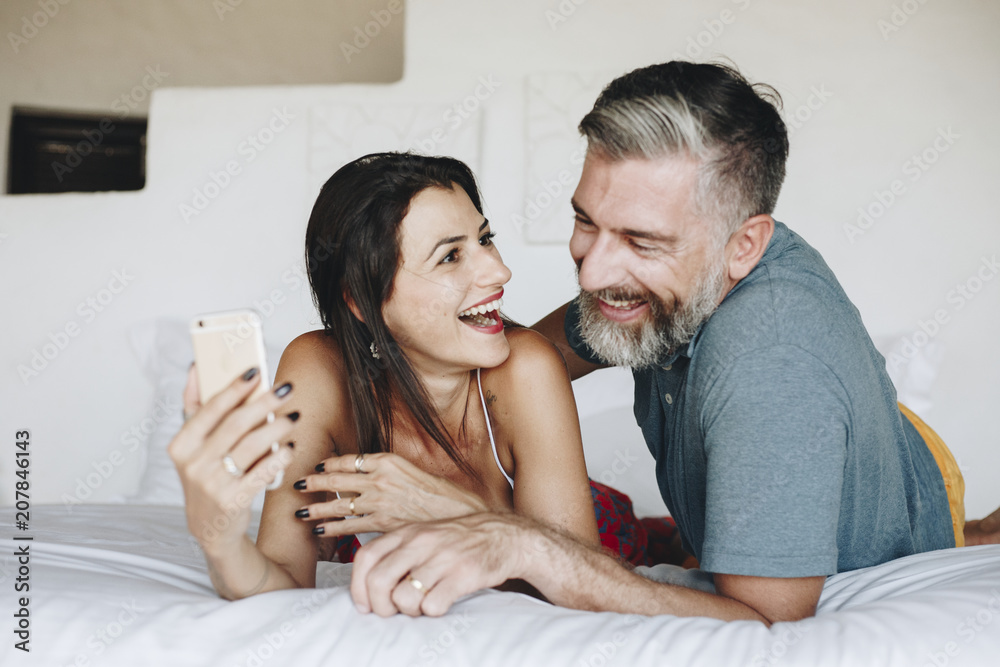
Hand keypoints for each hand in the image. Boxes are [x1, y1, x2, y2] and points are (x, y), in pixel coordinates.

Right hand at [168, 364, 296, 554]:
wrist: (210, 527)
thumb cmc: (206, 475)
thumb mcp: (193, 447)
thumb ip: (193, 408)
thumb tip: (195, 368)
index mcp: (181, 446)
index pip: (209, 408)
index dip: (233, 388)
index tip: (255, 370)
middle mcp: (193, 465)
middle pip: (235, 424)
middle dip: (264, 402)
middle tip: (286, 389)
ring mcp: (212, 485)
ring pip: (252, 446)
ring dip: (277, 427)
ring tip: (293, 417)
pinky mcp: (233, 501)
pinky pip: (262, 472)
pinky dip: (279, 458)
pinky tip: (290, 447)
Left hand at [293, 452, 488, 536]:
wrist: (461, 514)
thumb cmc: (443, 495)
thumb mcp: (414, 472)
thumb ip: (390, 473)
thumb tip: (369, 478)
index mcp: (389, 460)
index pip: (350, 460)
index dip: (330, 464)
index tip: (317, 466)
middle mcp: (382, 478)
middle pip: (338, 479)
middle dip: (315, 483)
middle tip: (296, 485)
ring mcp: (381, 500)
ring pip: (340, 503)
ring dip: (317, 508)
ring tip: (300, 513)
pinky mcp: (383, 522)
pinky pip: (350, 525)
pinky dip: (333, 528)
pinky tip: (320, 530)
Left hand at [350, 512, 537, 616]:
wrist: (505, 536)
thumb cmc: (459, 542)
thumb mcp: (424, 536)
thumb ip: (398, 552)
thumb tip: (369, 585)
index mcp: (407, 532)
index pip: (366, 557)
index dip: (358, 586)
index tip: (365, 604)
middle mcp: (421, 542)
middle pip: (378, 581)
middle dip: (380, 606)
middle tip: (392, 612)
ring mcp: (442, 557)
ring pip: (403, 598)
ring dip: (409, 611)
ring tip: (421, 606)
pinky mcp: (463, 574)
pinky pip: (433, 606)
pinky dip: (433, 612)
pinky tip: (441, 603)